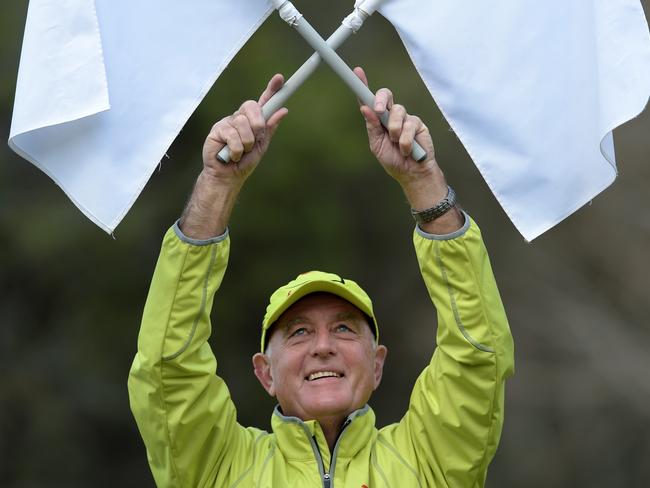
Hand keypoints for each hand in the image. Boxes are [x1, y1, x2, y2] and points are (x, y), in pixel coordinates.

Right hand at [179, 75, 287, 238]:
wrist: (228, 177)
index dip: (272, 89)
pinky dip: (236, 150)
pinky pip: (232, 135)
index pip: (264, 101)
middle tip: (254, 140)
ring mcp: (228, 122)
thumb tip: (283, 110)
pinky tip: (230, 156)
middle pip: (252, 106)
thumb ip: (270, 127)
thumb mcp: (261, 145)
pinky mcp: (217, 129)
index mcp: (253, 121)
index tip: (280, 78)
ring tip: (240, 153)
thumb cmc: (244, 162)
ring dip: (246, 143)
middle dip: (257, 124)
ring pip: (243, 123)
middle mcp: (241, 118)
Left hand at [354, 67, 462, 233]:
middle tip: (379, 109)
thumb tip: (365, 108)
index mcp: (378, 120)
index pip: (370, 100)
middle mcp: (391, 115)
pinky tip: (408, 150)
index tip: (357, 72)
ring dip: (394, 130)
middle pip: (386, 95)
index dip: (363, 85)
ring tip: (397, 145)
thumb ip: (372, 127)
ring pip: (397, 111)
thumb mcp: (377, 145)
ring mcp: (405, 118)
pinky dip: (406, 140)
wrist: (412, 174)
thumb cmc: (394, 161)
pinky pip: (410, 124)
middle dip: (381, 99)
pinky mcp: (418, 124)